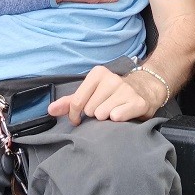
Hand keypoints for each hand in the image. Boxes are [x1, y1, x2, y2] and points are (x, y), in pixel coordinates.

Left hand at [48, 65, 163, 124]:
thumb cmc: (112, 93)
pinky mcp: (137, 102)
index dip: (76, 115)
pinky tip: (123, 115)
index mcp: (97, 74)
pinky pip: (117, 117)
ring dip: (106, 119)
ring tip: (114, 112)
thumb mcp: (91, 93)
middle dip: (95, 114)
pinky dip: (118, 120)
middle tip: (104, 110)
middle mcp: (112, 79)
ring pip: (103, 115)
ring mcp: (125, 90)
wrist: (145, 89)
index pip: (76, 102)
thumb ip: (70, 102)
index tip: (80, 118)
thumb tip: (50, 110)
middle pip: (90, 110)